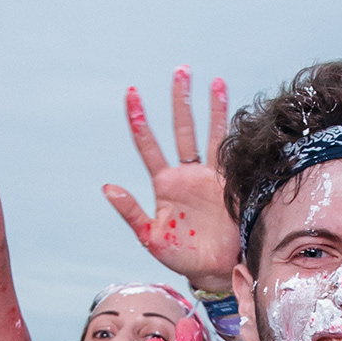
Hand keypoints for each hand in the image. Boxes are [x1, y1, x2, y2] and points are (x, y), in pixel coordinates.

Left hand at [102, 70, 238, 293]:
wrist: (217, 269)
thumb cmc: (182, 258)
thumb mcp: (150, 238)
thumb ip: (130, 212)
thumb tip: (106, 187)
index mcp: (163, 184)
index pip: (148, 145)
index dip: (139, 120)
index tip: (132, 93)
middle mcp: (185, 174)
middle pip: (180, 128)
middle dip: (179, 100)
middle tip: (180, 71)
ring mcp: (208, 176)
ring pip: (207, 133)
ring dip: (209, 107)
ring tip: (211, 79)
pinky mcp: (229, 182)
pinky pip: (230, 149)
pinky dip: (232, 128)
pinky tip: (235, 107)